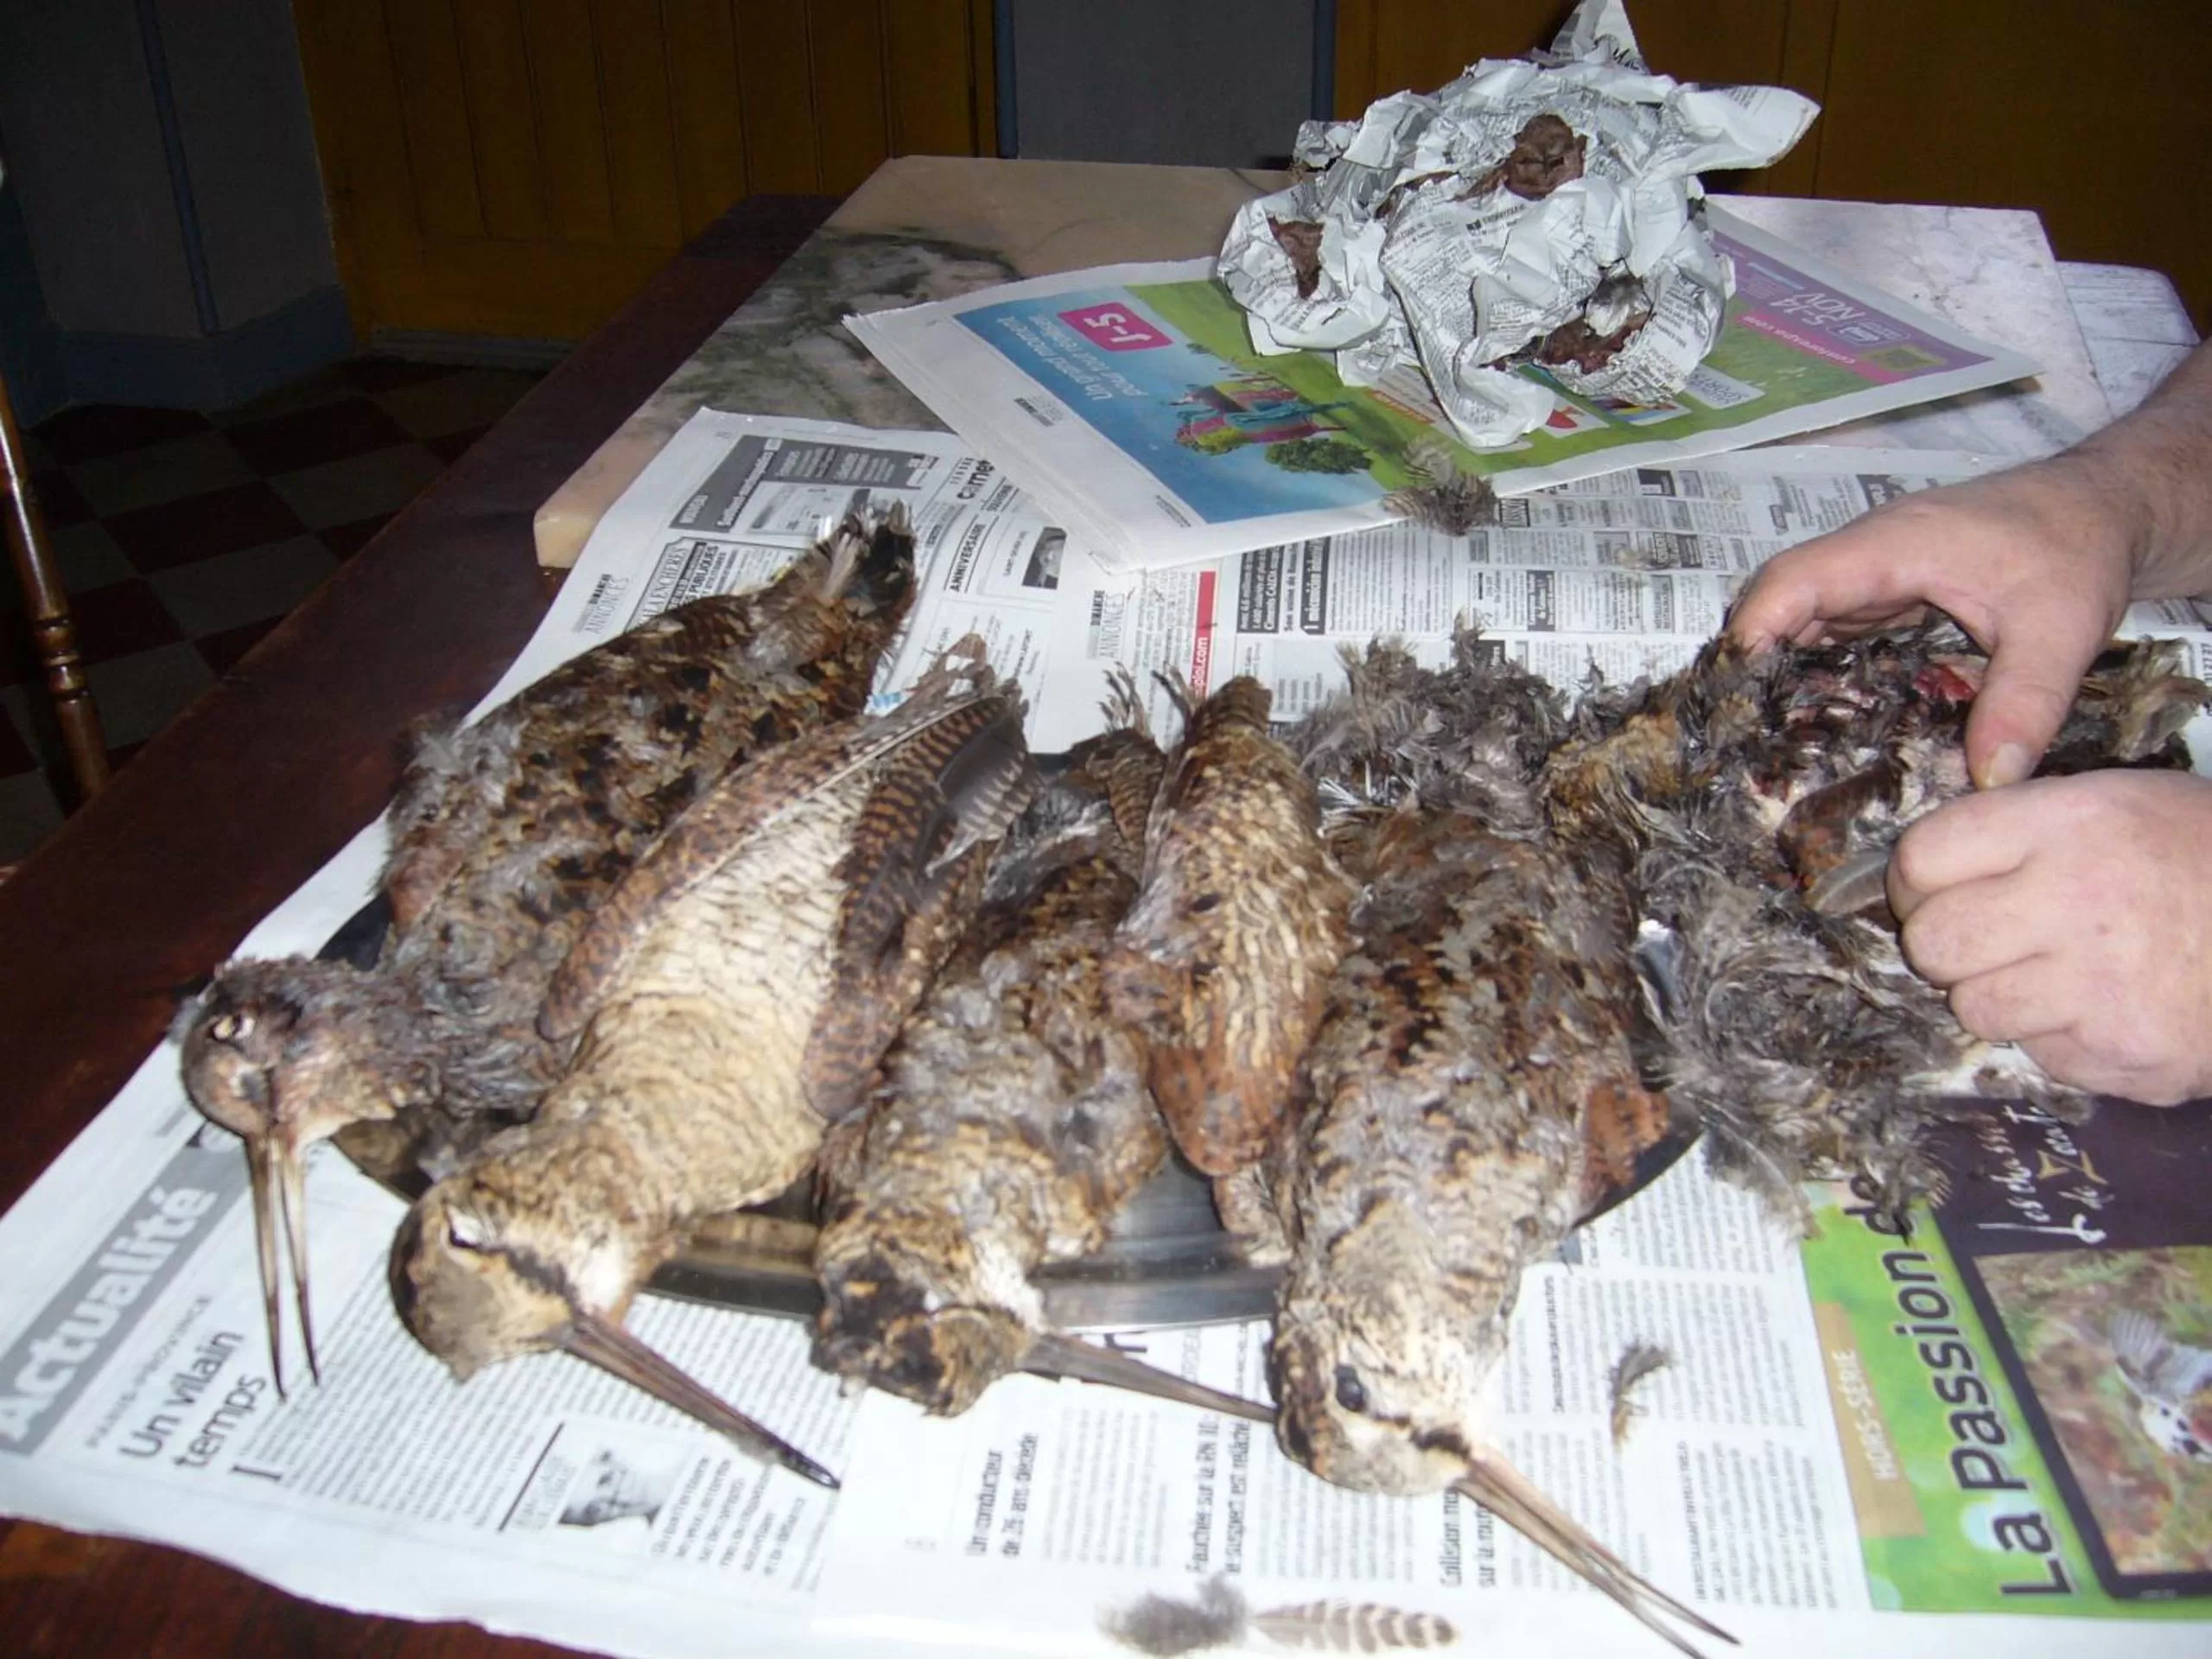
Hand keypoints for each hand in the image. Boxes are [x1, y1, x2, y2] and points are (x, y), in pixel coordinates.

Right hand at [1730, 459, 2136, 787]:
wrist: (2108, 507)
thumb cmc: (2079, 547)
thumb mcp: (2062, 628)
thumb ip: (2026, 702)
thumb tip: (1991, 782)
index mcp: (1893, 546)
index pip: (1792, 581)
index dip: (1751, 636)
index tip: (1734, 701)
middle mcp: (1870, 554)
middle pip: (1780, 601)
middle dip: (1754, 665)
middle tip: (1744, 739)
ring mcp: (1877, 572)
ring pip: (1801, 616)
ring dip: (1782, 671)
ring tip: (1770, 740)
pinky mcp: (1892, 591)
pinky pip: (1833, 628)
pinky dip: (1818, 670)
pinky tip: (1821, 719)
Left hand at [1887, 771, 2211, 1104]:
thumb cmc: (2208, 859)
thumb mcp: (2123, 803)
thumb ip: (2025, 827)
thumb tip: (1926, 865)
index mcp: (2071, 824)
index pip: (1924, 857)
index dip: (1917, 879)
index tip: (1932, 889)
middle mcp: (2076, 900)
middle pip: (1931, 942)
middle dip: (1949, 943)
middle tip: (1990, 939)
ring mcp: (2099, 985)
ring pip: (1973, 1006)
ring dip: (2002, 995)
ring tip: (2061, 972)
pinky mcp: (2124, 1053)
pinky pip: (2040, 1053)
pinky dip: (2062, 1037)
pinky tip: (2111, 1007)